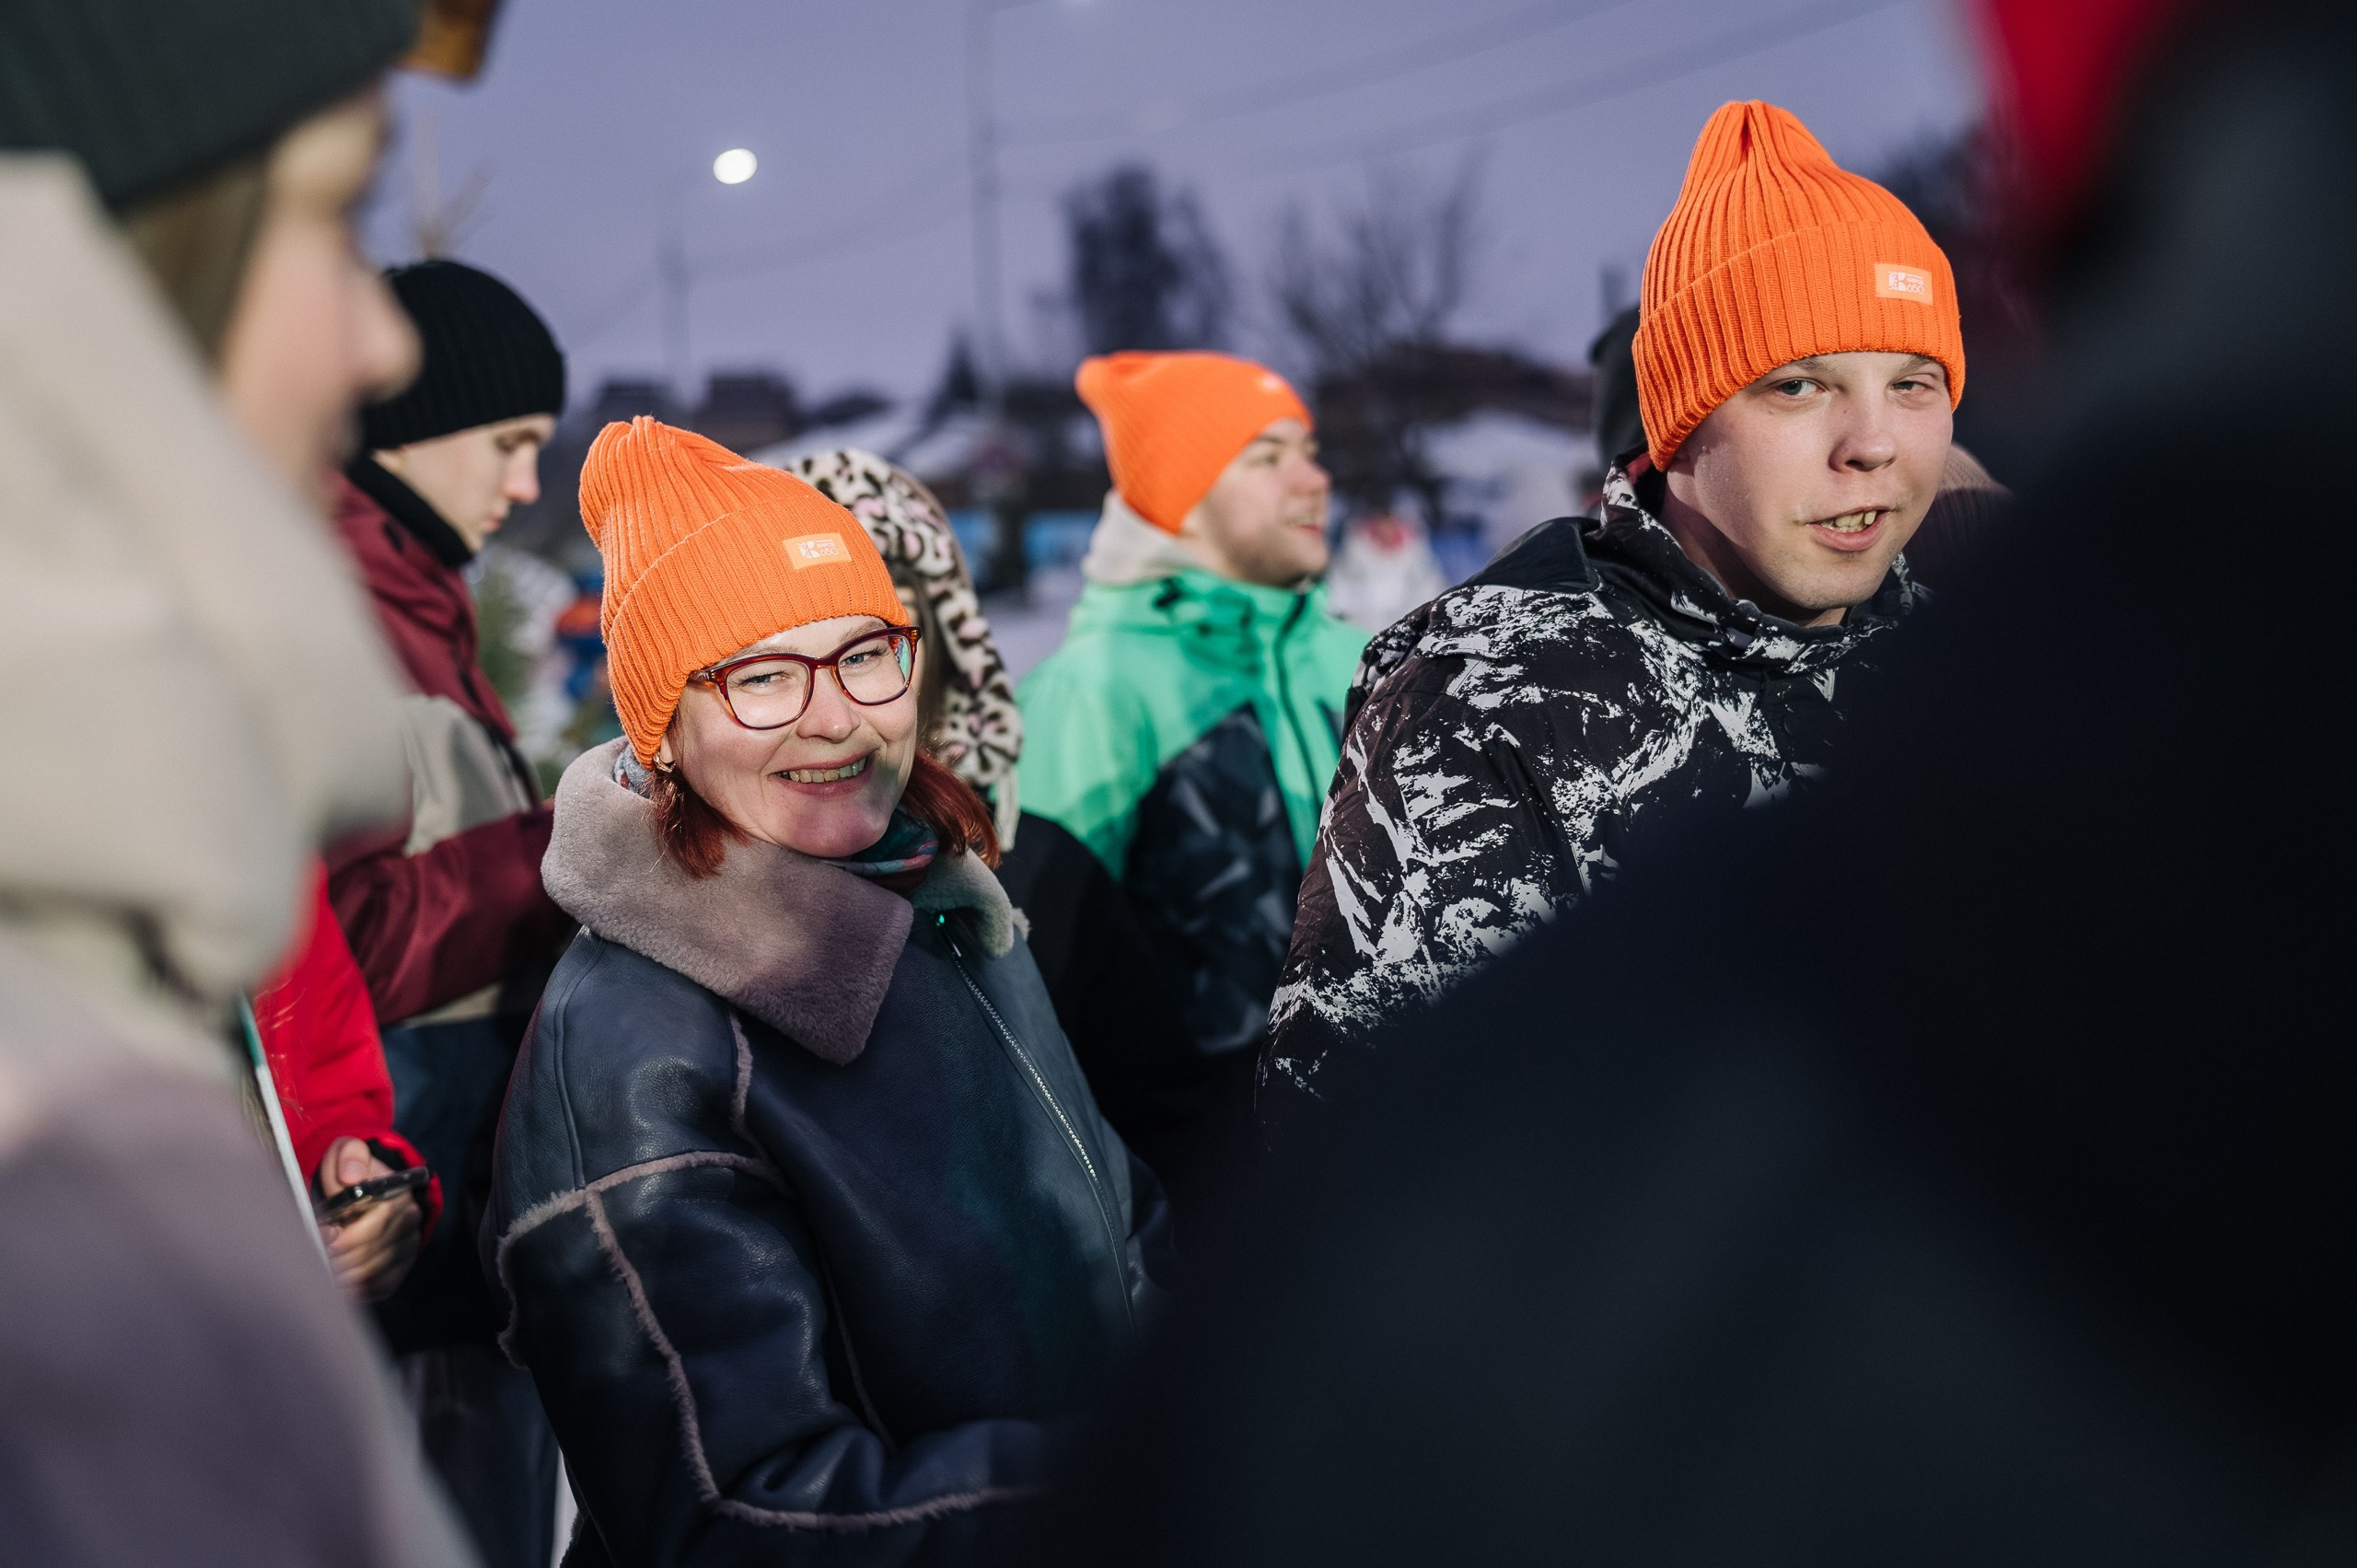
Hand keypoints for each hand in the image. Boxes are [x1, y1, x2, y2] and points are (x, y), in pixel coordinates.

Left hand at [317, 1136, 422, 1303]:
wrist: (375, 1185)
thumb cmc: (354, 1172)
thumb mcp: (348, 1153)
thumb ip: (349, 1157)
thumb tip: (352, 1177)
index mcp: (396, 1195)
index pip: (365, 1230)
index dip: (336, 1240)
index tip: (318, 1237)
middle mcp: (409, 1221)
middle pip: (366, 1256)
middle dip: (334, 1261)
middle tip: (310, 1260)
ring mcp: (409, 1244)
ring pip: (371, 1274)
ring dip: (342, 1278)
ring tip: (318, 1273)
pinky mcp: (404, 1264)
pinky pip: (381, 1286)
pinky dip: (358, 1290)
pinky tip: (337, 1284)